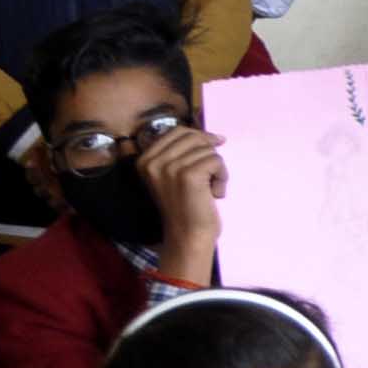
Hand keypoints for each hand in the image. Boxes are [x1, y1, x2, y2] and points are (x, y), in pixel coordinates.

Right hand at [136, 118, 226, 278]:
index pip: (178, 131)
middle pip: (194, 137)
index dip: (201, 136)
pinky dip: (223, 176)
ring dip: (217, 169)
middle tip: (211, 174)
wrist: (188, 236)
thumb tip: (215, 136)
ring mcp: (168, 167)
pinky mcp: (187, 175)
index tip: (216, 144)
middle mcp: (152, 161)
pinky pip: (217, 161)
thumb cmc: (187, 206)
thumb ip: (183, 154)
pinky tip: (215, 193)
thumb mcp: (176, 175)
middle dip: (210, 153)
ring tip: (209, 189)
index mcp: (145, 159)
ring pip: (208, 150)